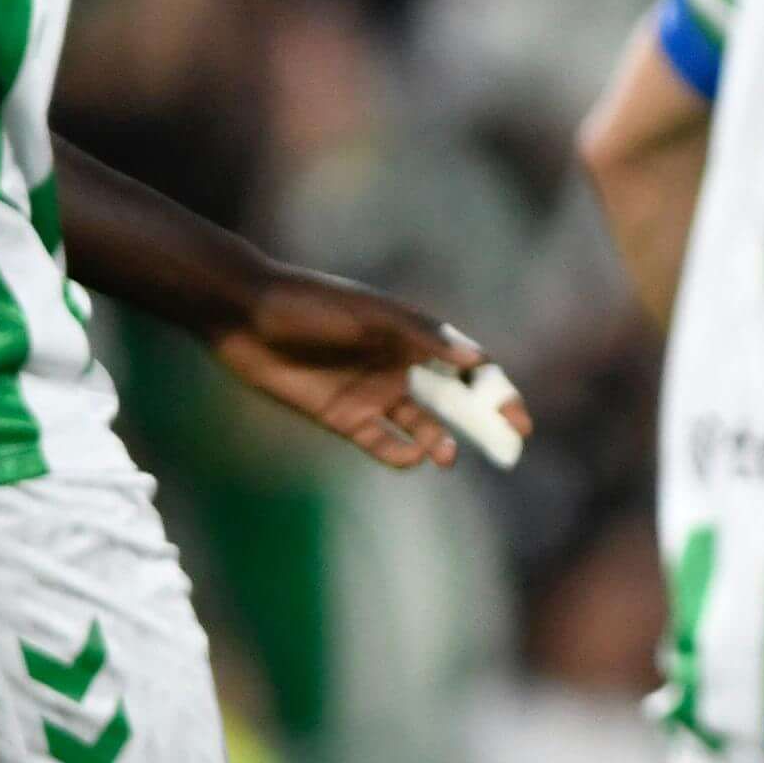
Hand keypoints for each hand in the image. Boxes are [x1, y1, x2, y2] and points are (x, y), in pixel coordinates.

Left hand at [210, 267, 524, 469]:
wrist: (245, 315)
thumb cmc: (312, 304)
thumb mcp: (371, 315)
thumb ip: (421, 336)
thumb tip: (477, 359)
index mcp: (414, 335)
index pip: (469, 367)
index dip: (497, 391)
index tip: (518, 417)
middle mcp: (400, 366)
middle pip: (453, 400)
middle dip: (482, 423)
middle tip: (508, 447)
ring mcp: (372, 393)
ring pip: (421, 425)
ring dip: (439, 441)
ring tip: (446, 455)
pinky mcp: (342, 417)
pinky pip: (381, 443)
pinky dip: (399, 454)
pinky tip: (411, 459)